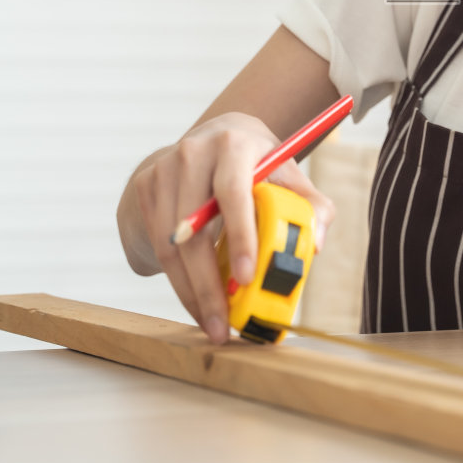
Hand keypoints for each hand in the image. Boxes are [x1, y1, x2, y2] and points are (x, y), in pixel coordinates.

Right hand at [126, 112, 335, 343]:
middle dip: (208, 284)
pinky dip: (177, 280)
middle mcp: (191, 153)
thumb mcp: (287, 172)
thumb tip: (317, 244)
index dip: (239, 235)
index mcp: (233, 144)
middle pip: (193, 229)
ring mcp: (161, 171)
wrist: (212, 137)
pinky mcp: (145, 190)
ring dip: (190, 292)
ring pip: (171, 245)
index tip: (247, 278)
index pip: (232, 191)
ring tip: (211, 324)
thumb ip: (312, 205)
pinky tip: (196, 301)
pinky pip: (159, 246)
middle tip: (223, 326)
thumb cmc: (256, 163)